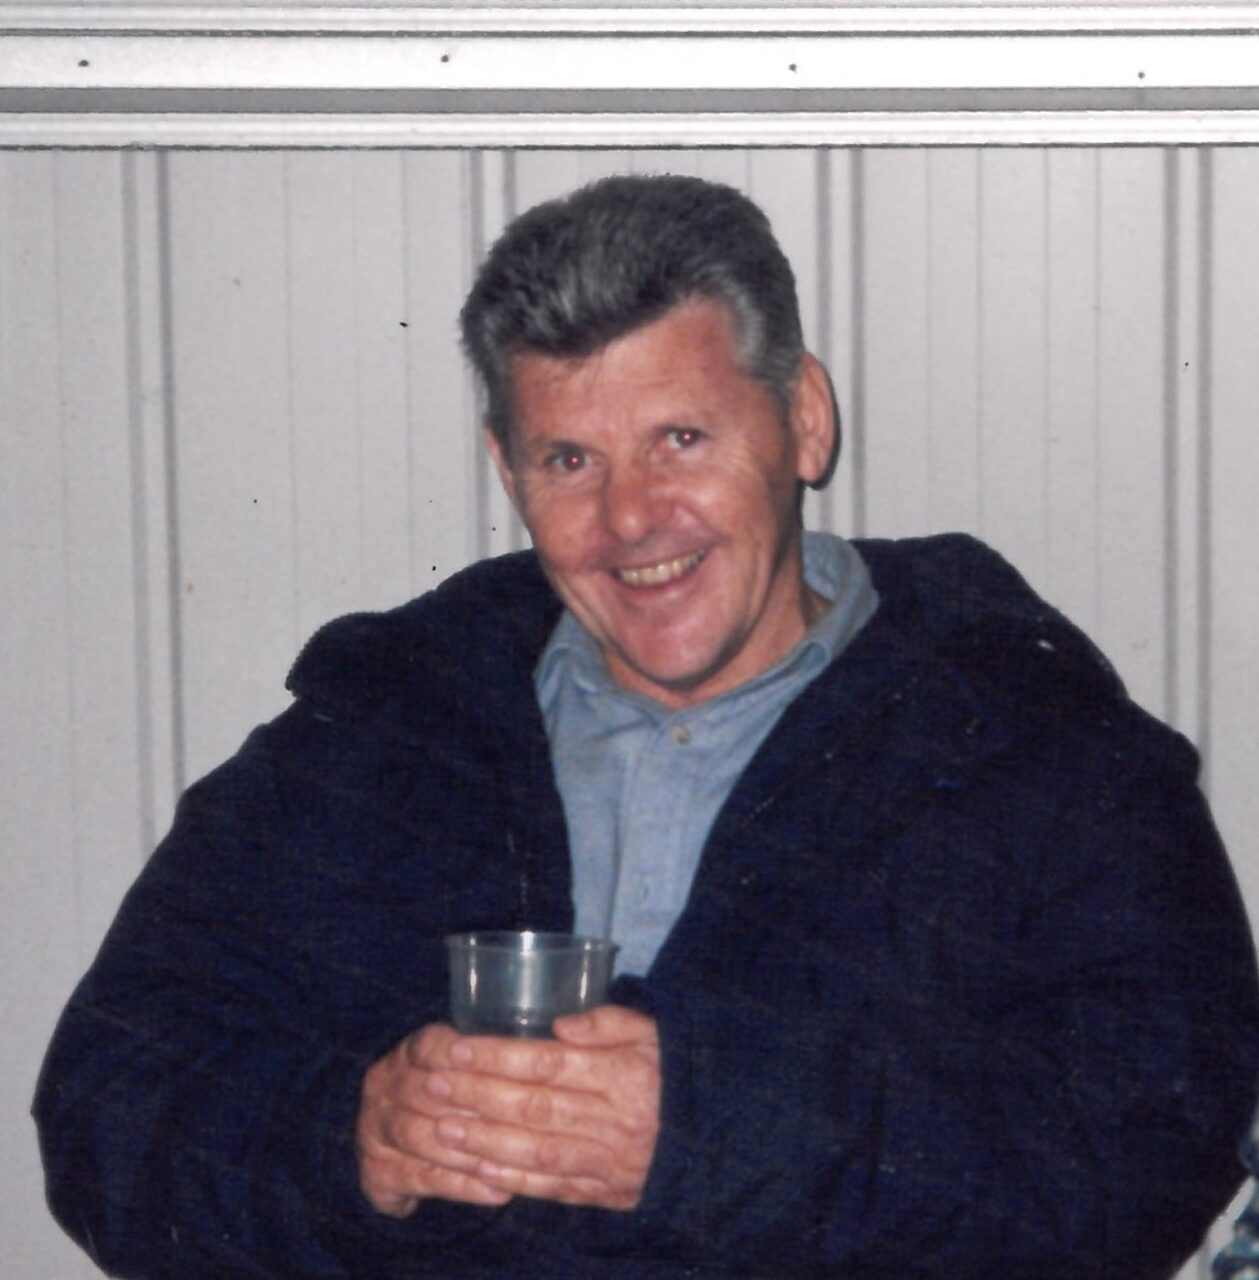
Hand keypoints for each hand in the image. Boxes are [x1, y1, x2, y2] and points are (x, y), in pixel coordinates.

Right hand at [356, 1022, 514, 1216]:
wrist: (398, 1140)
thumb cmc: (453, 1095)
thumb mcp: (467, 1065)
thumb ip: (500, 1055)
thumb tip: (566, 1034)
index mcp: (408, 1052)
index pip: (427, 1045)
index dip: (457, 1054)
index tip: (494, 1064)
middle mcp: (383, 1085)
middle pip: (423, 1093)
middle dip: (471, 1108)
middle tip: (520, 1122)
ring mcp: (373, 1128)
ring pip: (421, 1137)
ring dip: (469, 1151)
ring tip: (514, 1160)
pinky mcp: (374, 1172)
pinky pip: (420, 1178)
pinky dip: (462, 1186)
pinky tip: (498, 1191)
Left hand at [421, 1004, 659, 1210]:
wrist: (719, 1137)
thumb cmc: (676, 1071)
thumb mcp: (655, 1032)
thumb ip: (610, 1022)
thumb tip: (560, 1024)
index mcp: (623, 1073)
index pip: (548, 1064)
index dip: (499, 1057)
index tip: (458, 1048)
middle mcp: (613, 1120)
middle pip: (534, 1107)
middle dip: (478, 1097)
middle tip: (432, 1085)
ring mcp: (610, 1161)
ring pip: (537, 1152)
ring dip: (485, 1142)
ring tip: (443, 1128)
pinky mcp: (609, 1193)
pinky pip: (556, 1188)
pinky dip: (516, 1182)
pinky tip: (480, 1170)